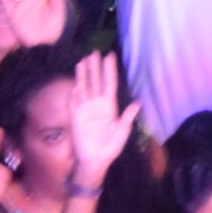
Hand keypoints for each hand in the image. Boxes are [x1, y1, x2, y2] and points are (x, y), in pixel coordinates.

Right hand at [66, 49, 140, 191]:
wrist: (94, 161)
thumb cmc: (110, 148)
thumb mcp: (122, 132)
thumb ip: (127, 117)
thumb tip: (137, 103)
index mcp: (109, 106)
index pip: (109, 83)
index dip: (109, 70)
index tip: (110, 56)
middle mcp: (97, 104)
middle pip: (95, 81)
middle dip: (95, 67)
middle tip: (94, 52)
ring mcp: (85, 109)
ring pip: (84, 87)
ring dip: (83, 75)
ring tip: (82, 61)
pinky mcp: (75, 117)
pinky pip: (74, 102)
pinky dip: (73, 93)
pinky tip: (74, 84)